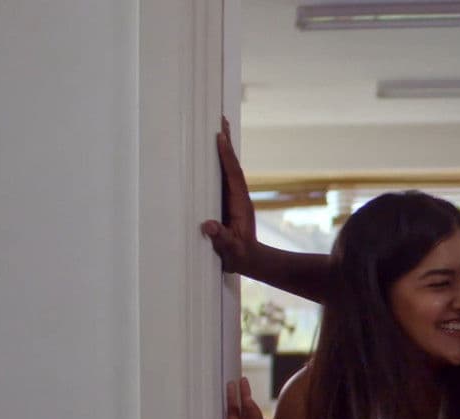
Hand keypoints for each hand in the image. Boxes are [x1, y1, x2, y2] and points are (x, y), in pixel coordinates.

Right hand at [202, 116, 259, 273]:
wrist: (250, 260)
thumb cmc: (239, 255)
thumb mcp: (230, 249)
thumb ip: (221, 238)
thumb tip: (208, 226)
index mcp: (240, 203)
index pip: (232, 174)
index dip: (226, 156)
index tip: (220, 137)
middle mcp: (239, 195)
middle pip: (232, 164)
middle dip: (227, 142)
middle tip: (221, 118)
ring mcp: (234, 196)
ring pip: (229, 167)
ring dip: (224, 148)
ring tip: (218, 126)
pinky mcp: (229, 200)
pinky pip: (224, 175)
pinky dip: (220, 160)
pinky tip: (214, 151)